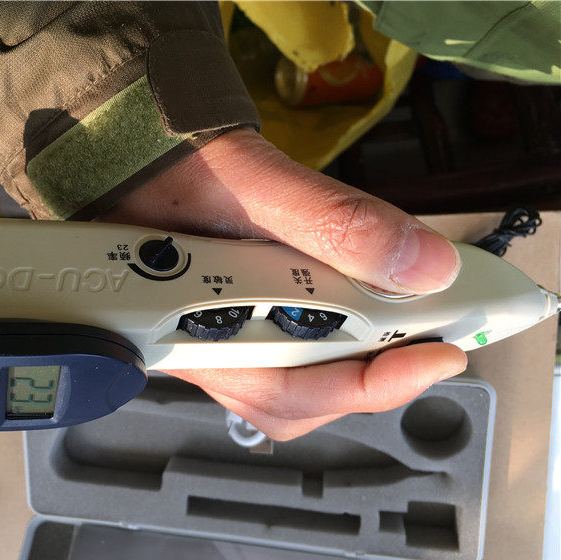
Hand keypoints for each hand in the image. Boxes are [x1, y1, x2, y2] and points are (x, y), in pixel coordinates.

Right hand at [98, 128, 466, 439]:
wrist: (125, 152)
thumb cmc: (165, 166)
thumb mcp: (254, 182)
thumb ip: (333, 222)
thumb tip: (424, 266)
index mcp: (198, 331)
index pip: (292, 388)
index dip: (373, 382)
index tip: (441, 352)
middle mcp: (205, 353)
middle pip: (300, 399)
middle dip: (368, 374)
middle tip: (424, 330)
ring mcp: (214, 345)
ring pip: (294, 384)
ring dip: (353, 357)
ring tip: (394, 316)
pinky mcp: (225, 328)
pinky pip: (285, 355)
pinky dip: (332, 337)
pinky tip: (352, 305)